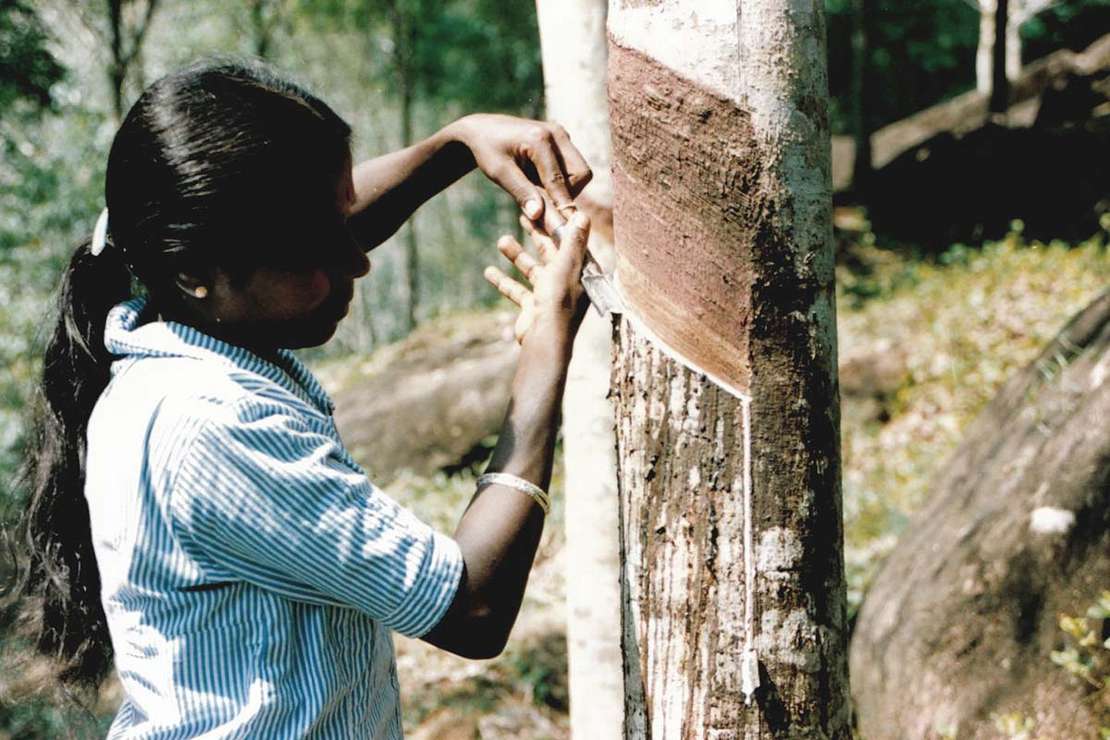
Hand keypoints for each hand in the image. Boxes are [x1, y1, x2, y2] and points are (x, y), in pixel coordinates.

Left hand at [452, 114, 592, 222]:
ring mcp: (562, 134)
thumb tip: (538, 215)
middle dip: (568, 193)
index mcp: (539, 138)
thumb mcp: (499, 173)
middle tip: (544, 201)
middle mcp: (556, 133)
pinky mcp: (562, 139)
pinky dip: (561, 179)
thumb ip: (521, 192)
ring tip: (536, 188)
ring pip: (580, 171)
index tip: (564, 226)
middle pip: (581, 173)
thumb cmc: (487, 151)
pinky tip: (538, 180)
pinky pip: (572, 166)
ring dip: (564, 187)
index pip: (558, 180)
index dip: (561, 205)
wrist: (483, 129)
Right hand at [483, 211, 590, 345]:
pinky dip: (504, 281)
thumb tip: (582, 215)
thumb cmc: (558, 301)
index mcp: (581, 271)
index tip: (542, 208)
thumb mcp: (565, 266)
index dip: (555, 224)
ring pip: (532, 269)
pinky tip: (488, 271)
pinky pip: (517, 290)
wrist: (544, 339)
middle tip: (521, 214)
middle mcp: (567, 282)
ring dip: (516, 255)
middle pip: (550, 252)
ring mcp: (550, 295)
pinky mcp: (534, 307)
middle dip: (535, 234)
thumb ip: (572, 241)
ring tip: (500, 241)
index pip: (569, 241)